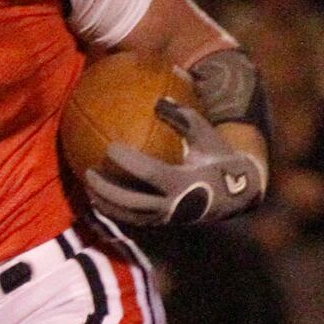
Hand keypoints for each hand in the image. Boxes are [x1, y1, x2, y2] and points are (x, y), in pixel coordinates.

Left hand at [85, 100, 267, 226]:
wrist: (235, 194)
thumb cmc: (218, 159)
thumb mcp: (206, 135)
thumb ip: (184, 118)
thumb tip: (160, 100)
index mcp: (183, 182)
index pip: (149, 173)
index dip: (127, 161)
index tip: (109, 148)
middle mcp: (172, 204)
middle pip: (131, 201)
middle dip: (107, 189)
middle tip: (89, 172)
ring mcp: (167, 217)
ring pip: (129, 216)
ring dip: (105, 204)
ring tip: (88, 189)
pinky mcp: (164, 223)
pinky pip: (134, 220)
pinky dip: (116, 211)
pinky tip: (100, 200)